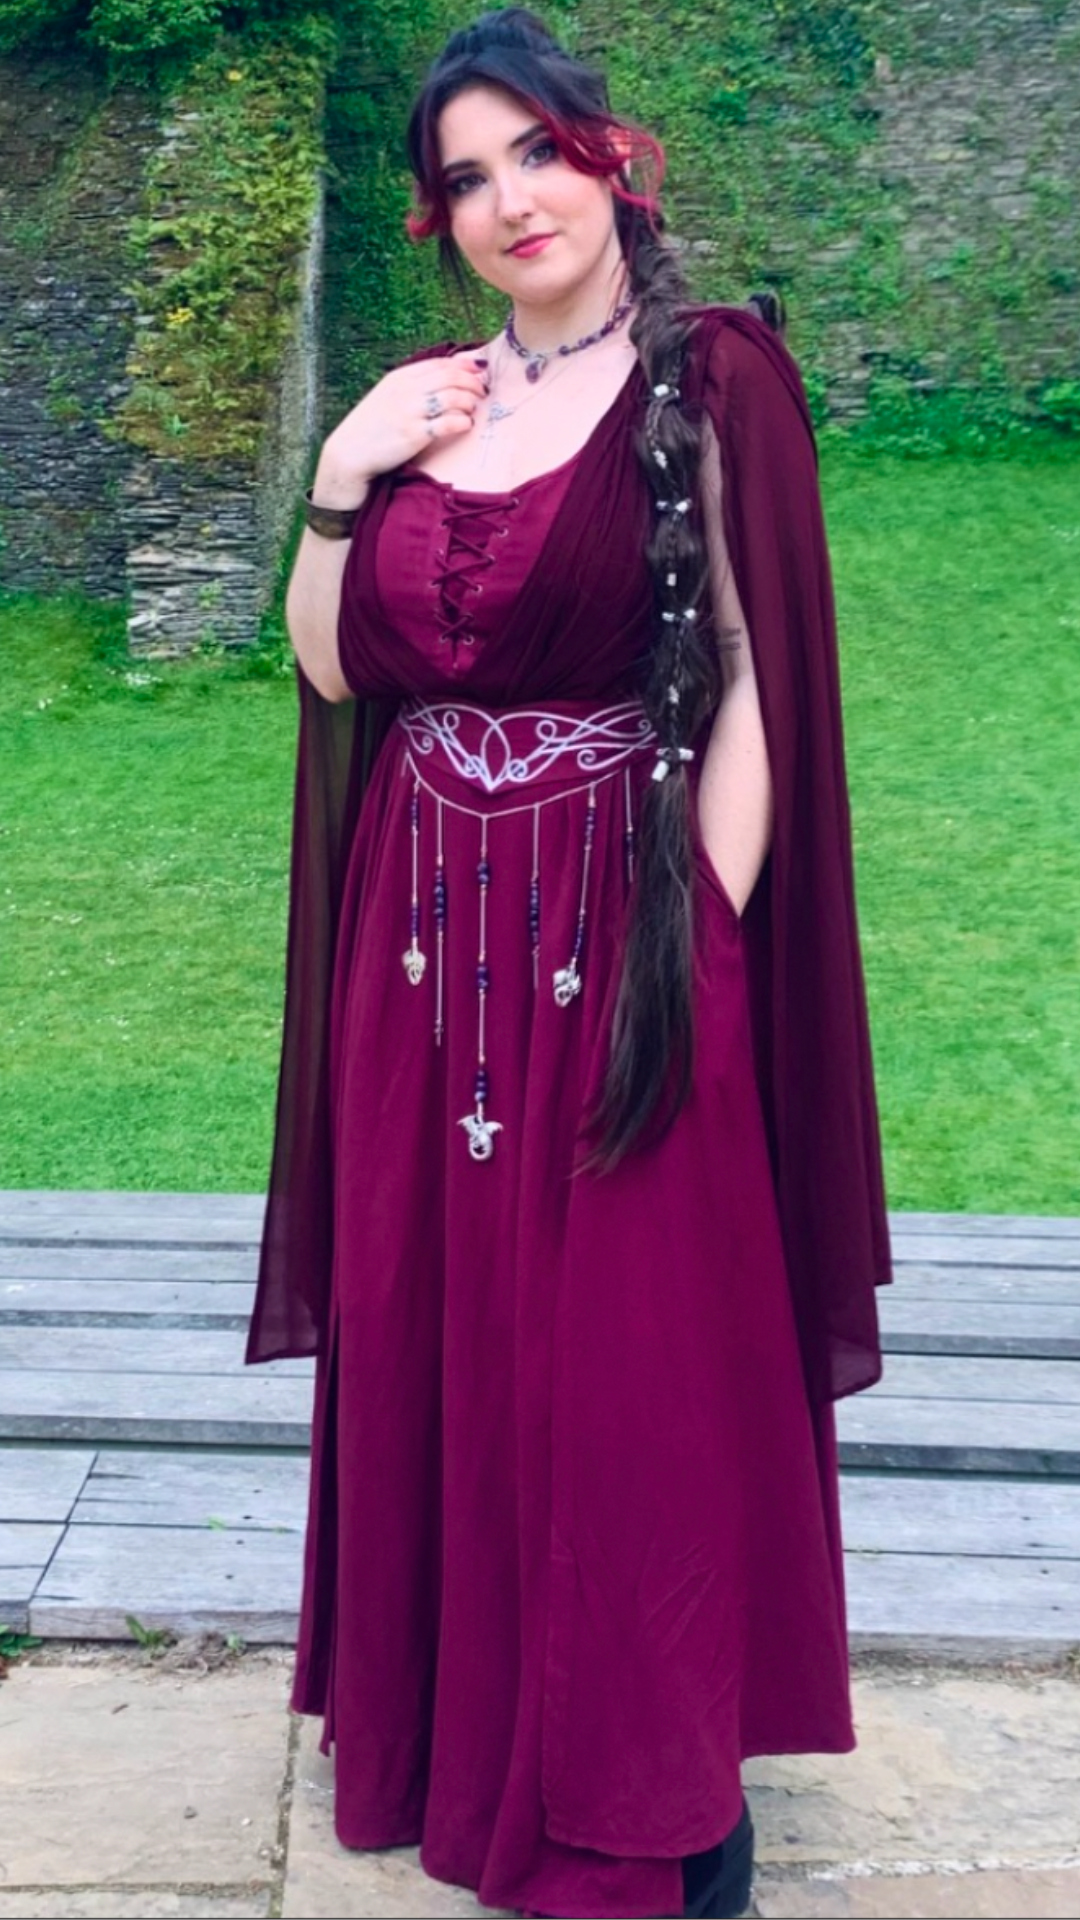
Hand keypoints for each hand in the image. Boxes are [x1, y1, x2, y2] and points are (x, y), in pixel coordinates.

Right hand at [313, 349, 489, 501]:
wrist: (349, 453)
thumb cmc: (371, 427)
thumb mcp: (387, 396)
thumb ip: (412, 386)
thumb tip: (443, 379)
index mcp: (400, 377)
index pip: (440, 364)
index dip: (464, 366)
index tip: (479, 371)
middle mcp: (406, 390)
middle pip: (451, 377)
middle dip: (472, 383)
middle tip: (482, 393)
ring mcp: (410, 412)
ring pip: (453, 397)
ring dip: (470, 402)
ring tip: (473, 409)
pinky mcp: (414, 434)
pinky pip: (448, 423)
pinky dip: (463, 421)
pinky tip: (466, 424)